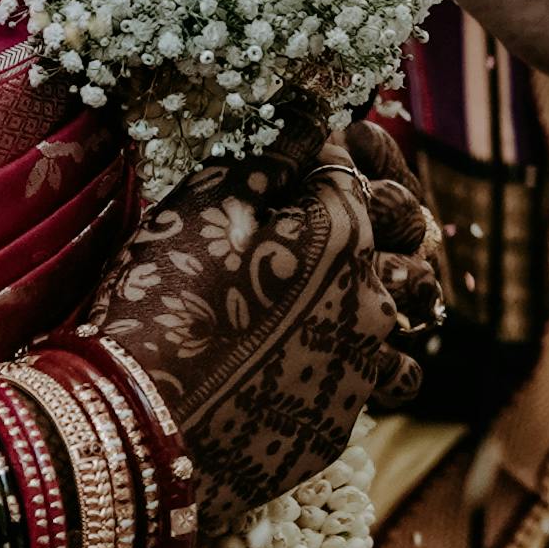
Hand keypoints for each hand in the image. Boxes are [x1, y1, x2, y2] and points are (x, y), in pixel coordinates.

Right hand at [78, 125, 449, 536]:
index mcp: (345, 231)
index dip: (330, 155)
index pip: (358, 170)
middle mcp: (371, 298)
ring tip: (350, 290)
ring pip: (407, 319)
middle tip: (339, 218)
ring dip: (385, 295)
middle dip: (383, 222)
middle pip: (409, 243)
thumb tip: (312, 121)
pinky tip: (318, 356)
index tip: (301, 158)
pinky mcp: (334, 425)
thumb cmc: (166, 297)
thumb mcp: (206, 205)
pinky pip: (369, 384)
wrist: (139, 425)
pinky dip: (352, 361)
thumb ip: (271, 158)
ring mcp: (358, 368)